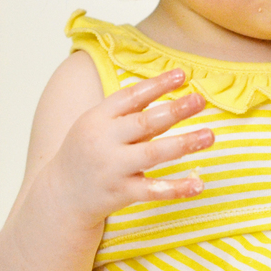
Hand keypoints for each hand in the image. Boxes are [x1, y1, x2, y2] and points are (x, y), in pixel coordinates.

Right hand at [48, 69, 213, 228]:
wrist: (60, 195)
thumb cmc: (87, 153)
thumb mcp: (96, 125)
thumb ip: (128, 113)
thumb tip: (170, 95)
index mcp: (97, 118)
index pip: (131, 96)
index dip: (157, 85)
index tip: (182, 75)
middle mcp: (104, 141)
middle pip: (145, 122)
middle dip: (175, 110)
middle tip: (201, 100)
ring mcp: (112, 168)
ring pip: (153, 154)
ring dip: (184, 143)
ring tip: (209, 135)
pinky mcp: (120, 193)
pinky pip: (153, 190)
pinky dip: (177, 188)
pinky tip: (198, 184)